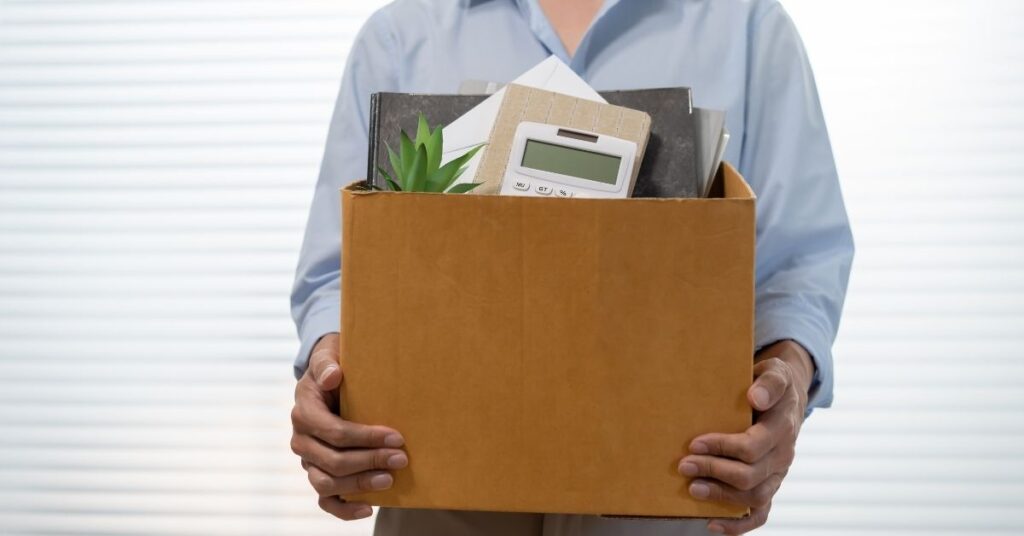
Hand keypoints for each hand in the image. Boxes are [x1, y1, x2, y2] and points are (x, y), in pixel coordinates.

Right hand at [290, 333, 408, 519]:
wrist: (329, 379)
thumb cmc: (333, 367)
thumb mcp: (328, 356)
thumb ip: (327, 364)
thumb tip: (334, 376)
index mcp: (304, 412)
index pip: (334, 432)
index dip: (365, 438)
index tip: (396, 437)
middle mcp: (302, 440)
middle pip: (333, 461)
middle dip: (369, 461)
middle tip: (401, 458)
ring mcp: (308, 460)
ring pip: (326, 483)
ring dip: (359, 485)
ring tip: (389, 480)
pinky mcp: (317, 473)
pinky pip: (325, 499)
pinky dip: (344, 509)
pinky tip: (368, 509)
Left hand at [677, 340, 814, 534]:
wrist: (789, 398)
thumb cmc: (772, 383)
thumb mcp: (776, 372)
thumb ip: (769, 382)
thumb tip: (755, 397)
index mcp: (782, 428)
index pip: (751, 447)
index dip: (721, 447)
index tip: (693, 443)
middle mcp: (783, 455)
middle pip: (749, 476)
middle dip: (713, 471)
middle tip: (683, 466)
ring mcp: (778, 474)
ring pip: (753, 497)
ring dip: (720, 497)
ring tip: (692, 489)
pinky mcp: (771, 485)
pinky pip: (761, 514)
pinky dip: (738, 524)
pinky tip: (712, 524)